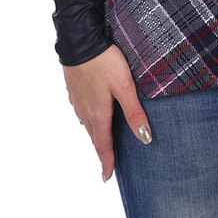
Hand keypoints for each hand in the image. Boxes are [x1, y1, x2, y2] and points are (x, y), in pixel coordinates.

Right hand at [62, 43, 151, 181]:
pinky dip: (89, 118)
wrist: (79, 41)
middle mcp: (85, 111)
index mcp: (98, 113)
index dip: (107, 161)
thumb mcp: (125, 86)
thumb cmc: (104, 62)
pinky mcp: (73, 89)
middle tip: (107, 161)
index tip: (107, 176)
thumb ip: (134, 111)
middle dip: (101, 150)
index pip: (103, 145)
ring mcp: (77, 100)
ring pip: (87, 123)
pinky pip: (82, 110)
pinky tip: (93, 112)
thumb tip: (144, 138)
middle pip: (94, 136)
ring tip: (102, 140)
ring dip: (95, 134)